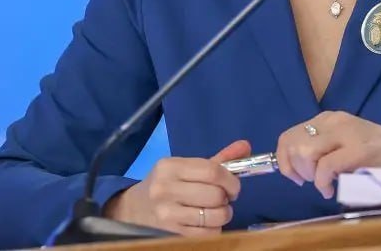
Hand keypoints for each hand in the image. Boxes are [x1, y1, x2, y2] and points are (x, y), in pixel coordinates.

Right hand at [104, 140, 250, 235]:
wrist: (135, 210)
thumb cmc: (167, 185)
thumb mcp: (186, 168)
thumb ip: (217, 160)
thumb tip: (245, 146)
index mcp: (170, 166)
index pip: (212, 171)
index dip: (231, 180)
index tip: (234, 186)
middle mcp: (165, 189)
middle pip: (215, 195)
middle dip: (227, 198)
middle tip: (223, 198)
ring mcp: (166, 214)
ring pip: (214, 216)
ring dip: (223, 215)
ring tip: (215, 211)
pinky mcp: (170, 234)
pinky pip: (207, 234)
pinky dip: (214, 229)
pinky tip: (206, 223)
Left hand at [275, 111, 380, 198]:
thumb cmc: (375, 154)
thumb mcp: (343, 144)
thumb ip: (321, 148)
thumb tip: (292, 165)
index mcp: (328, 119)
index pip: (289, 135)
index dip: (283, 159)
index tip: (294, 176)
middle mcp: (334, 121)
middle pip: (292, 142)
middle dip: (294, 168)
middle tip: (310, 180)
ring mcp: (347, 134)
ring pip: (305, 151)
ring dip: (309, 174)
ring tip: (322, 183)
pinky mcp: (359, 150)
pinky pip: (325, 166)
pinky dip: (322, 183)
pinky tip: (331, 190)